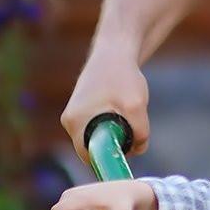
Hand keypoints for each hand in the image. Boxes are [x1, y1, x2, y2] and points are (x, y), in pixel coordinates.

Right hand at [61, 43, 151, 161]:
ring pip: (97, 137)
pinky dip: (112, 123)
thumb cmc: (122, 75)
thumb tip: (139, 149)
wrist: (115, 50)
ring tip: (128, 115)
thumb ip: (140, 132)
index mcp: (75, 122)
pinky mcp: (82, 109)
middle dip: (114, 145)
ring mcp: (74, 114)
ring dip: (115, 133)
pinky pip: (97, 127)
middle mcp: (69, 121)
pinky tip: (122, 109)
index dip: (110, 159)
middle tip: (134, 134)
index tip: (129, 151)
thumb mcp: (136, 105)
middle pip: (93, 148)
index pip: (90, 157)